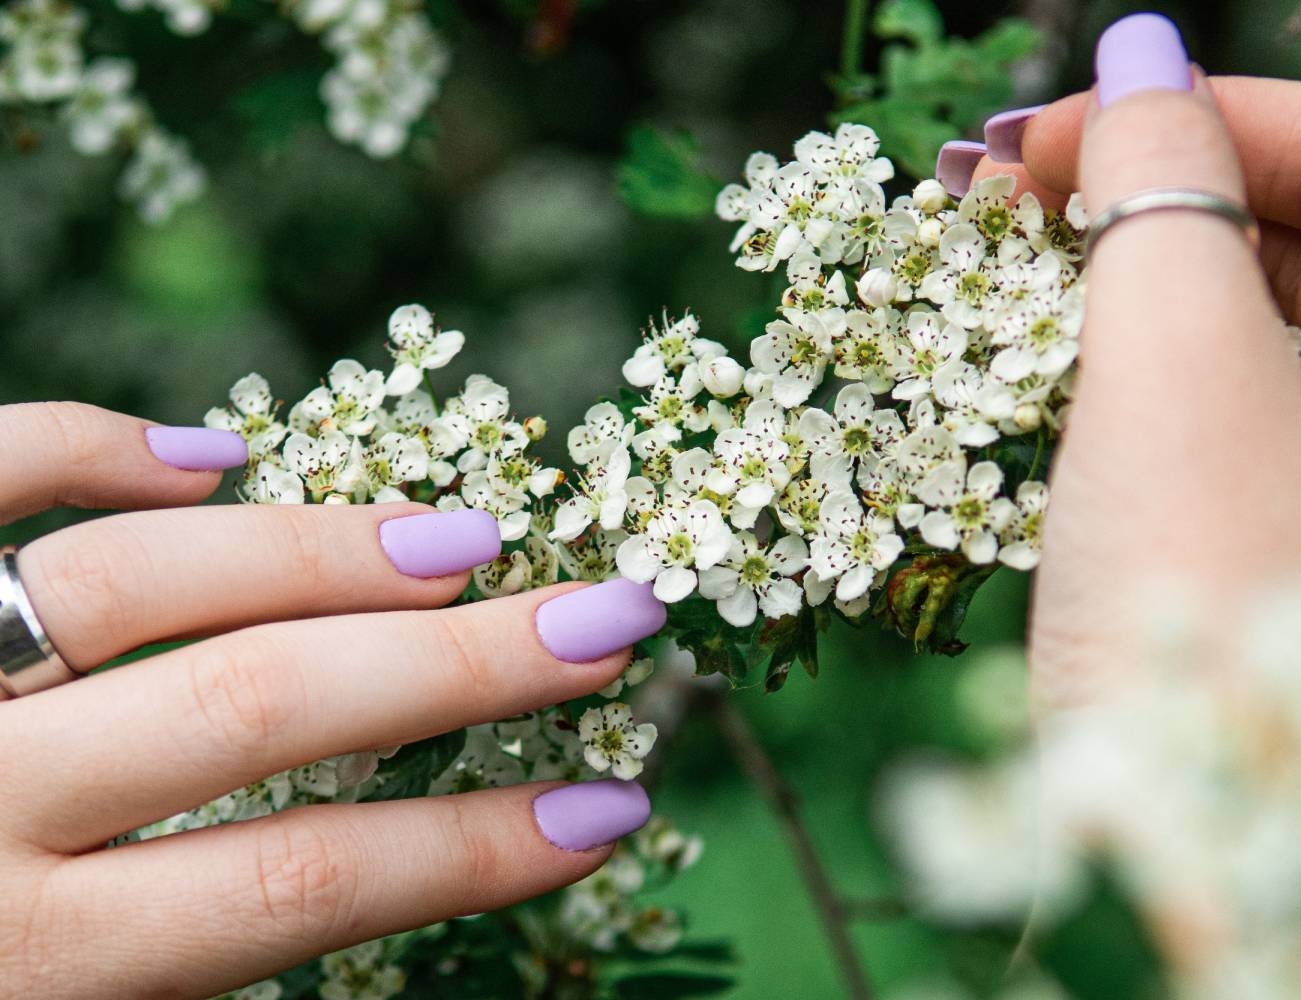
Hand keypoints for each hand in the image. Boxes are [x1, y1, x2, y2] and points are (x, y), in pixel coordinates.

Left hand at [0, 403, 665, 997]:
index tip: (604, 811)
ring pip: (136, 578)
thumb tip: (369, 863)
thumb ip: (185, 948)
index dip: (472, 848)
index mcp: (36, 965)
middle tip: (602, 619)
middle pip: (260, 704)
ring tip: (461, 540)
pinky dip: (89, 447)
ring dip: (320, 551)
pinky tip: (211, 454)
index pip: (302, 883)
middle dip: (458, 662)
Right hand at [954, 14, 1300, 701]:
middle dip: (1167, 185)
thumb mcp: (1176, 377)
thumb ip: (1159, 196)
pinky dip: (1135, 361)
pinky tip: (1050, 354)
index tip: (1070, 124)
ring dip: (1139, 270)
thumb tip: (1137, 56)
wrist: (1172, 866)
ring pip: (1260, 325)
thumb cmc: (1199, 616)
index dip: (1223, 113)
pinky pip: (1219, 411)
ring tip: (1011, 254)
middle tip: (1015, 183)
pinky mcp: (1272, 553)